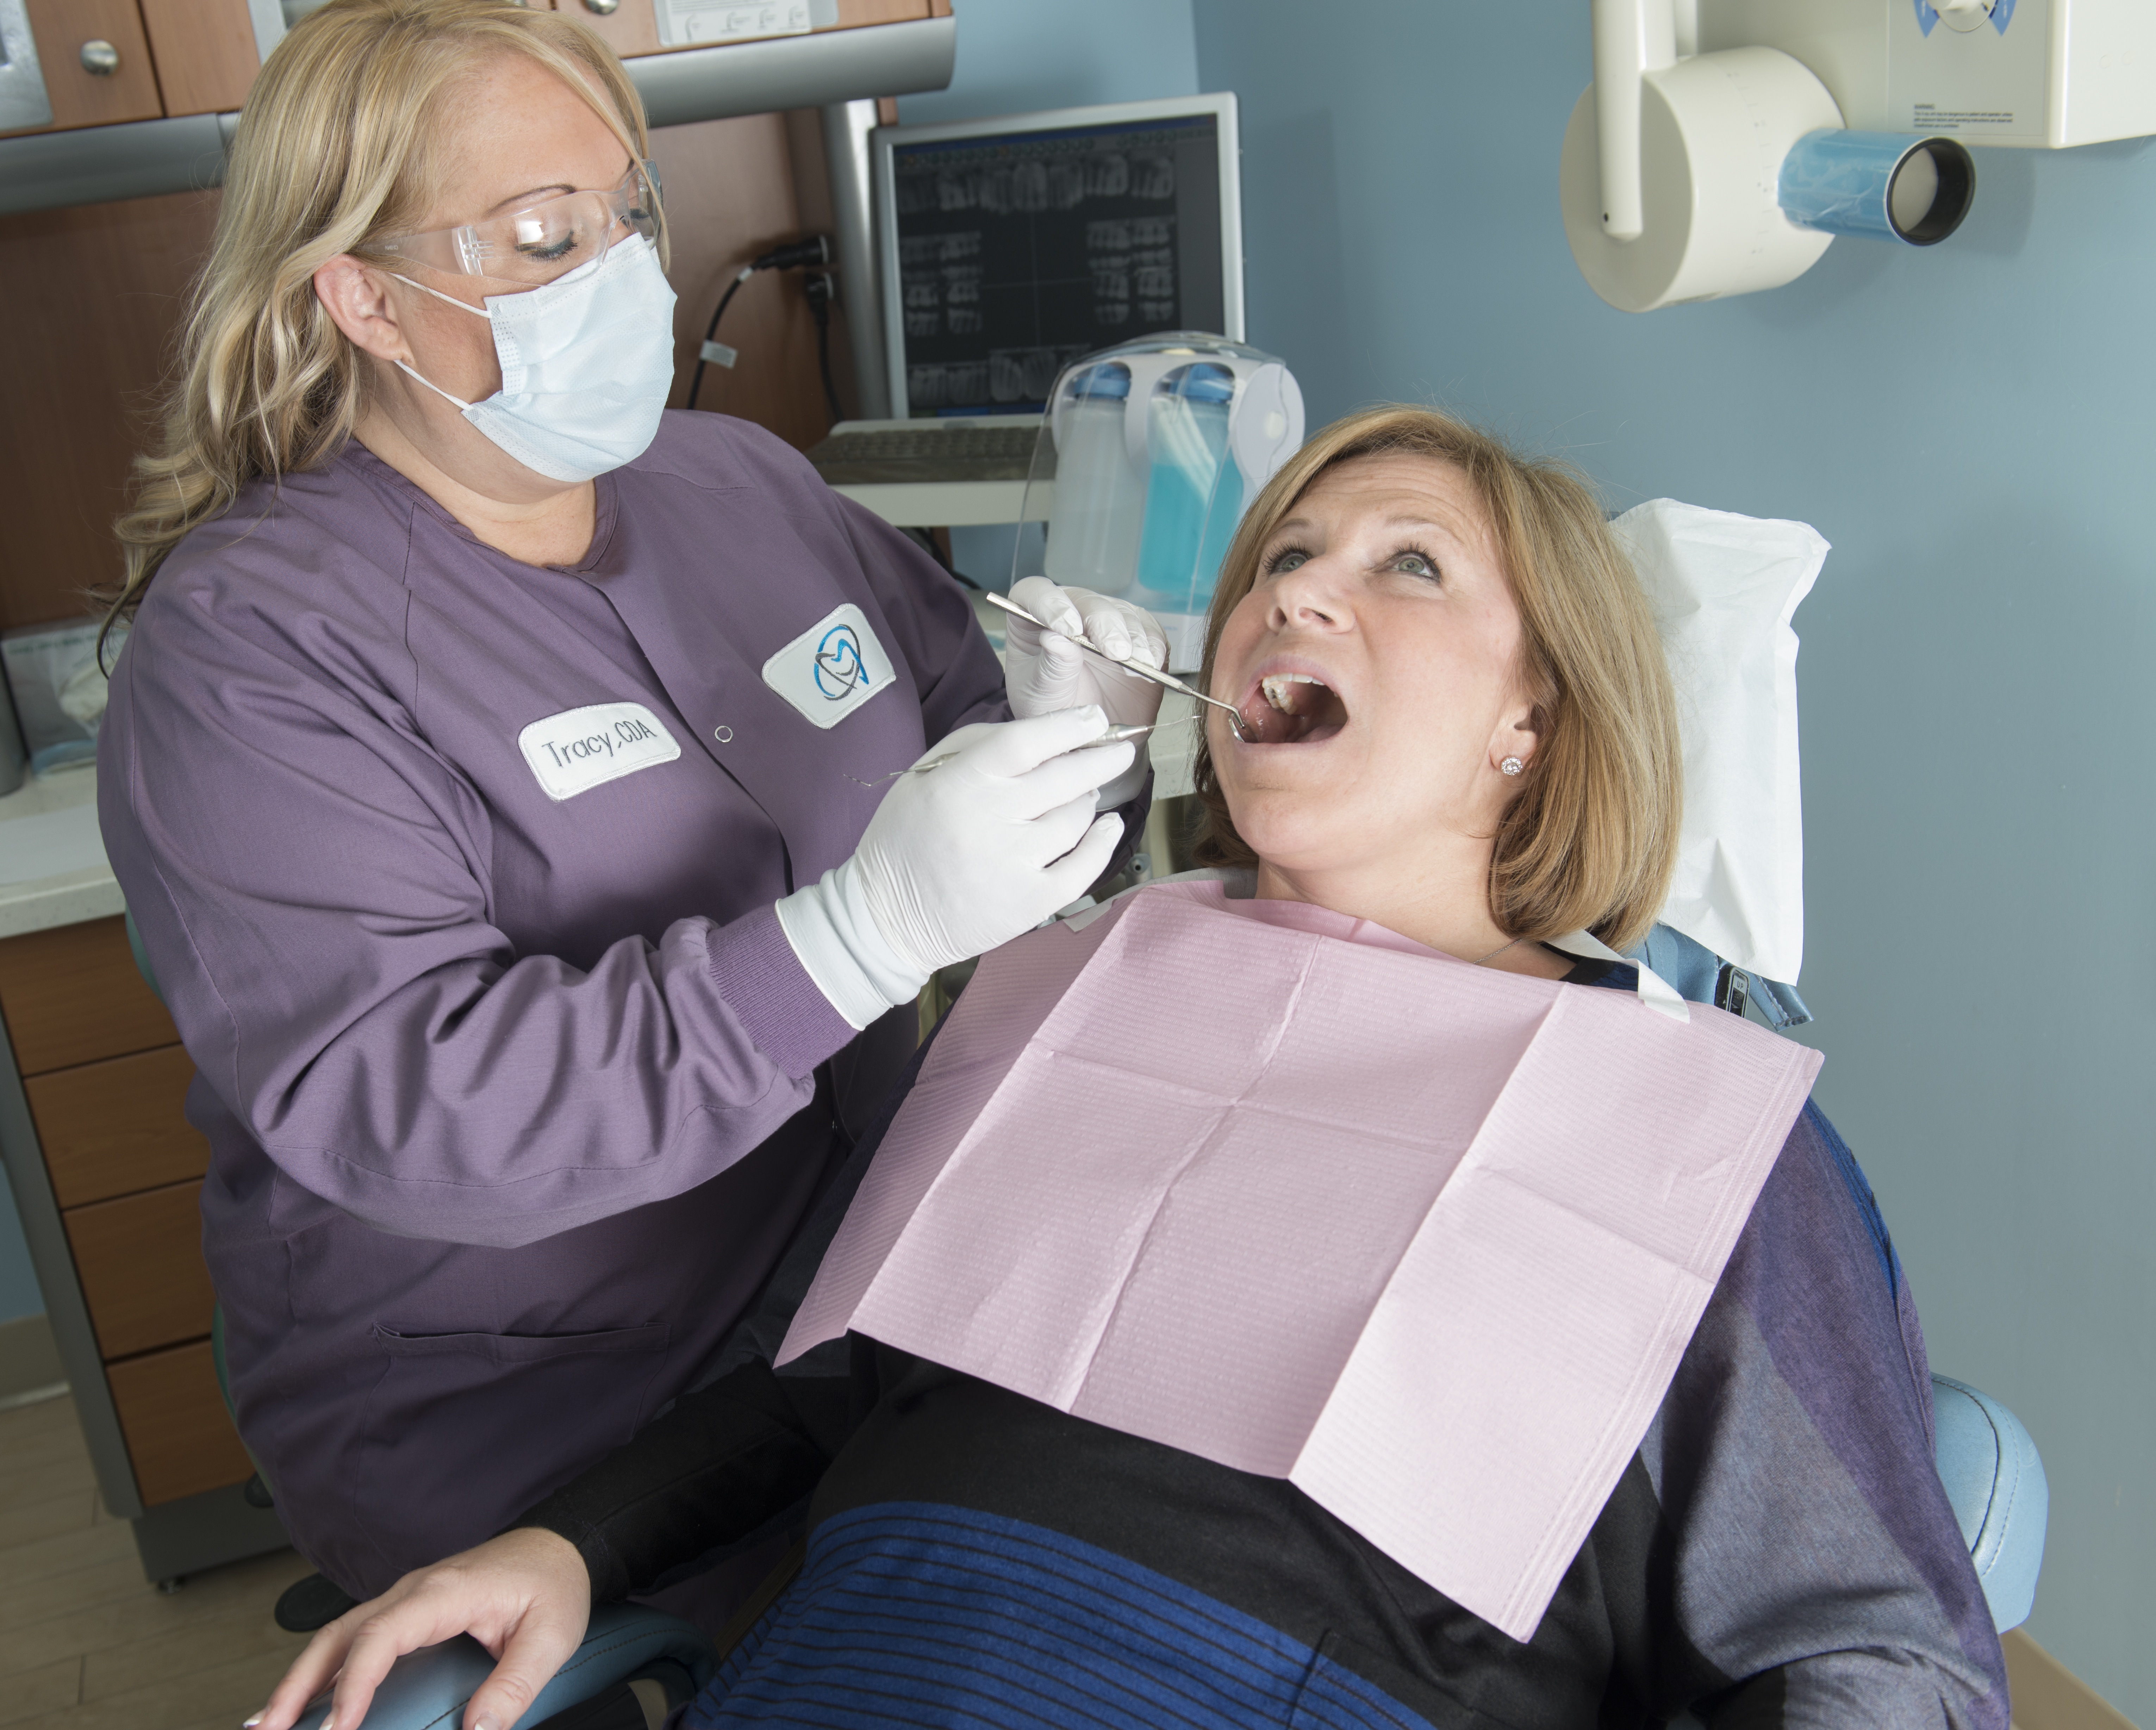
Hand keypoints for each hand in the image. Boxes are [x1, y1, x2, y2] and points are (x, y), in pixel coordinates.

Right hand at [249, 1529, 590, 1729]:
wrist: (561, 1547)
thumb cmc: (554, 1584)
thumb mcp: (550, 1637)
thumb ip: (515, 1687)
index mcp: (444, 1592)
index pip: (382, 1636)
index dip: (354, 1684)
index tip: (339, 1729)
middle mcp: (414, 1590)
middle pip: (339, 1635)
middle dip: (297, 1685)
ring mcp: (406, 1599)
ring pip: (338, 1637)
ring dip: (300, 1680)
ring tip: (267, 1725)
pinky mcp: (408, 1611)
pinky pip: (356, 1639)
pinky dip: (324, 1670)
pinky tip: (307, 1701)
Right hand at [777, 708, 1133, 1026]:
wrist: (886, 919)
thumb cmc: (904, 840)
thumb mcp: (920, 778)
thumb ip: (973, 746)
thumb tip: (1035, 732)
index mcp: (960, 785)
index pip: (1026, 742)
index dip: (1067, 725)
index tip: (1094, 717)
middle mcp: (990, 822)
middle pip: (1064, 778)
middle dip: (1100, 758)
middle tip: (1118, 750)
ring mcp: (1014, 865)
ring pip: (1075, 819)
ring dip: (1088, 800)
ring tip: (1085, 794)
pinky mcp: (1030, 903)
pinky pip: (1083, 867)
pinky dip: (1102, 842)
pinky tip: (1108, 826)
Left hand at [1003, 576, 1168, 735]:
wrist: (1087, 733)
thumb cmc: (1056, 709)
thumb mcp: (1043, 694)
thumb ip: (1050, 667)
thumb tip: (1054, 638)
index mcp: (1034, 621)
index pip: (1038, 593)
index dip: (1052, 604)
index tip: (1068, 629)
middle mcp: (1071, 614)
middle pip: (1087, 601)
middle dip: (1104, 624)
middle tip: (1114, 653)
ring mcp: (1105, 623)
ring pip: (1123, 612)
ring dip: (1133, 638)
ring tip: (1135, 663)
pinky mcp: (1136, 635)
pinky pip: (1150, 630)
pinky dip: (1153, 646)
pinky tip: (1150, 664)